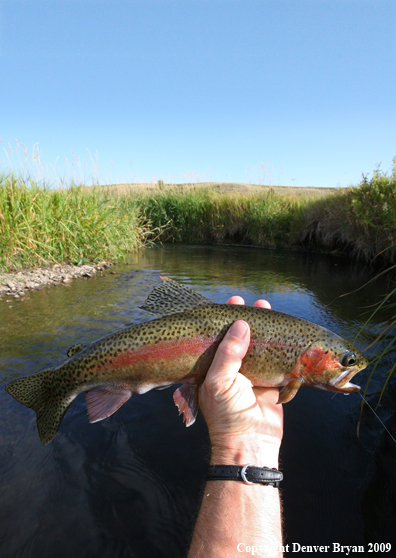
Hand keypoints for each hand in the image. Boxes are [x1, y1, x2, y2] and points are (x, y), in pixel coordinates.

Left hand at [199, 296, 282, 467]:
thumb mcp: (219, 382)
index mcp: (216, 368)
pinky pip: (279, 362)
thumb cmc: (226, 415)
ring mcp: (254, 375)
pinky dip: (282, 348)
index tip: (234, 302)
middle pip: (242, 338)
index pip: (221, 337)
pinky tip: (286, 334)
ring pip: (261, 346)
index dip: (227, 319)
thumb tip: (241, 325)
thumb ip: (228, 353)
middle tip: (255, 302)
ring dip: (266, 330)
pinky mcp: (272, 383)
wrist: (250, 444)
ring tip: (269, 309)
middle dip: (249, 320)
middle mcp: (234, 369)